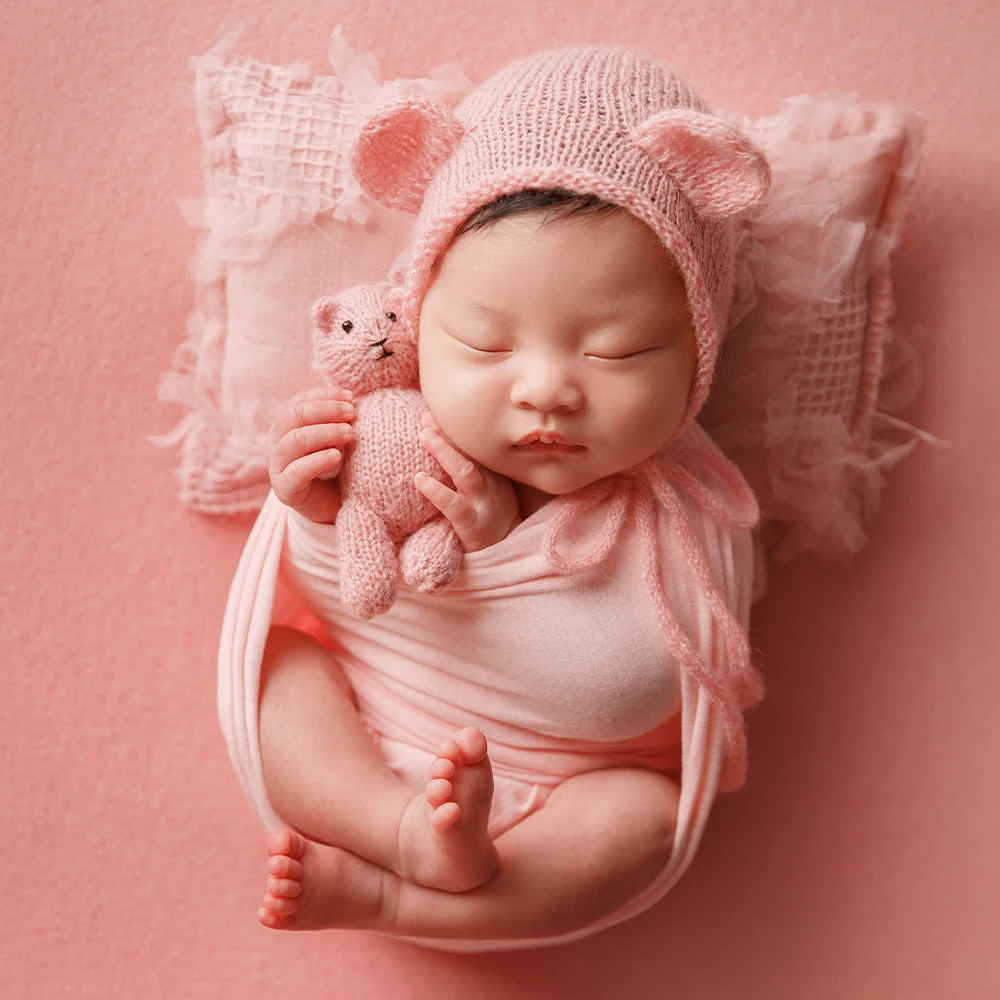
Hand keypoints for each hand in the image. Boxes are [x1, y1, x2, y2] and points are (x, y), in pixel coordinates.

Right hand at [266, 386, 354, 523]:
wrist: (328, 507)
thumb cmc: (333, 468)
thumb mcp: (334, 439)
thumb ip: (337, 419)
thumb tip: (351, 397)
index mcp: (285, 426)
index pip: (300, 401)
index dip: (325, 395)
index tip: (351, 397)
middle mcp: (276, 443)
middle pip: (295, 416)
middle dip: (326, 410)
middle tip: (352, 414)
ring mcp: (276, 466)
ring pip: (295, 440)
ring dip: (325, 432)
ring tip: (349, 433)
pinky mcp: (284, 489)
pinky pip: (297, 471)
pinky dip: (318, 460)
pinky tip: (337, 456)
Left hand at [414, 412, 519, 551]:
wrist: (505, 551)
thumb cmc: (489, 516)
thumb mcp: (489, 488)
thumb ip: (471, 466)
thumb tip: (441, 442)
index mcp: (492, 471)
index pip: (473, 444)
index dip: (454, 427)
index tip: (433, 410)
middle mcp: (490, 482)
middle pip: (471, 451)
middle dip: (448, 433)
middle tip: (426, 417)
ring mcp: (482, 502)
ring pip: (466, 472)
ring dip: (444, 452)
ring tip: (424, 435)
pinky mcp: (472, 524)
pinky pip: (453, 506)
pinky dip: (436, 491)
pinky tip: (419, 479)